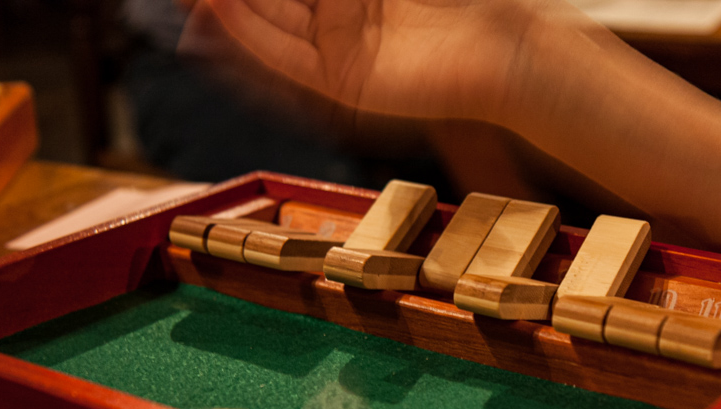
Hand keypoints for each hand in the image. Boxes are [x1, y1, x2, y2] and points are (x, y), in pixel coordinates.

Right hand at [196, 0, 563, 122]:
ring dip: (227, 14)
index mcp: (354, 0)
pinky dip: (249, 38)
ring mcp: (340, 58)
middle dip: (229, 0)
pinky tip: (219, 9)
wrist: (500, 49)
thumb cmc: (458, 2)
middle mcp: (342, 28)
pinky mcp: (343, 87)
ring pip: (268, 32)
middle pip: (269, 8)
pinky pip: (285, 61)